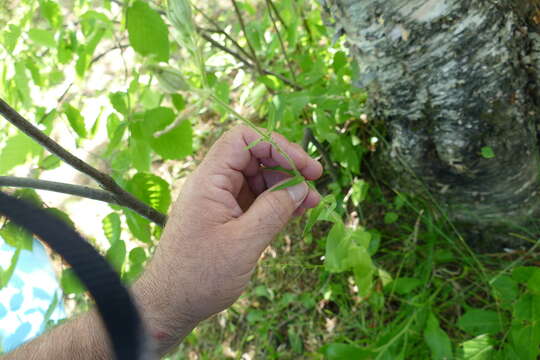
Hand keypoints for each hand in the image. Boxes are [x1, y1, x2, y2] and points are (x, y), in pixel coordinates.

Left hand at [133, 125, 322, 352]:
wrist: (170, 306)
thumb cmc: (201, 276)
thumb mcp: (244, 242)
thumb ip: (274, 210)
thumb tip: (301, 188)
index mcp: (210, 181)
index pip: (243, 140)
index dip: (276, 145)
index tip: (303, 166)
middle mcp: (213, 185)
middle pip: (253, 158)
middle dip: (286, 166)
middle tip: (314, 184)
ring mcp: (219, 202)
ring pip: (257, 180)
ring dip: (285, 187)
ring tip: (311, 202)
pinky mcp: (225, 219)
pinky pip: (254, 201)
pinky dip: (275, 203)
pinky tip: (296, 211)